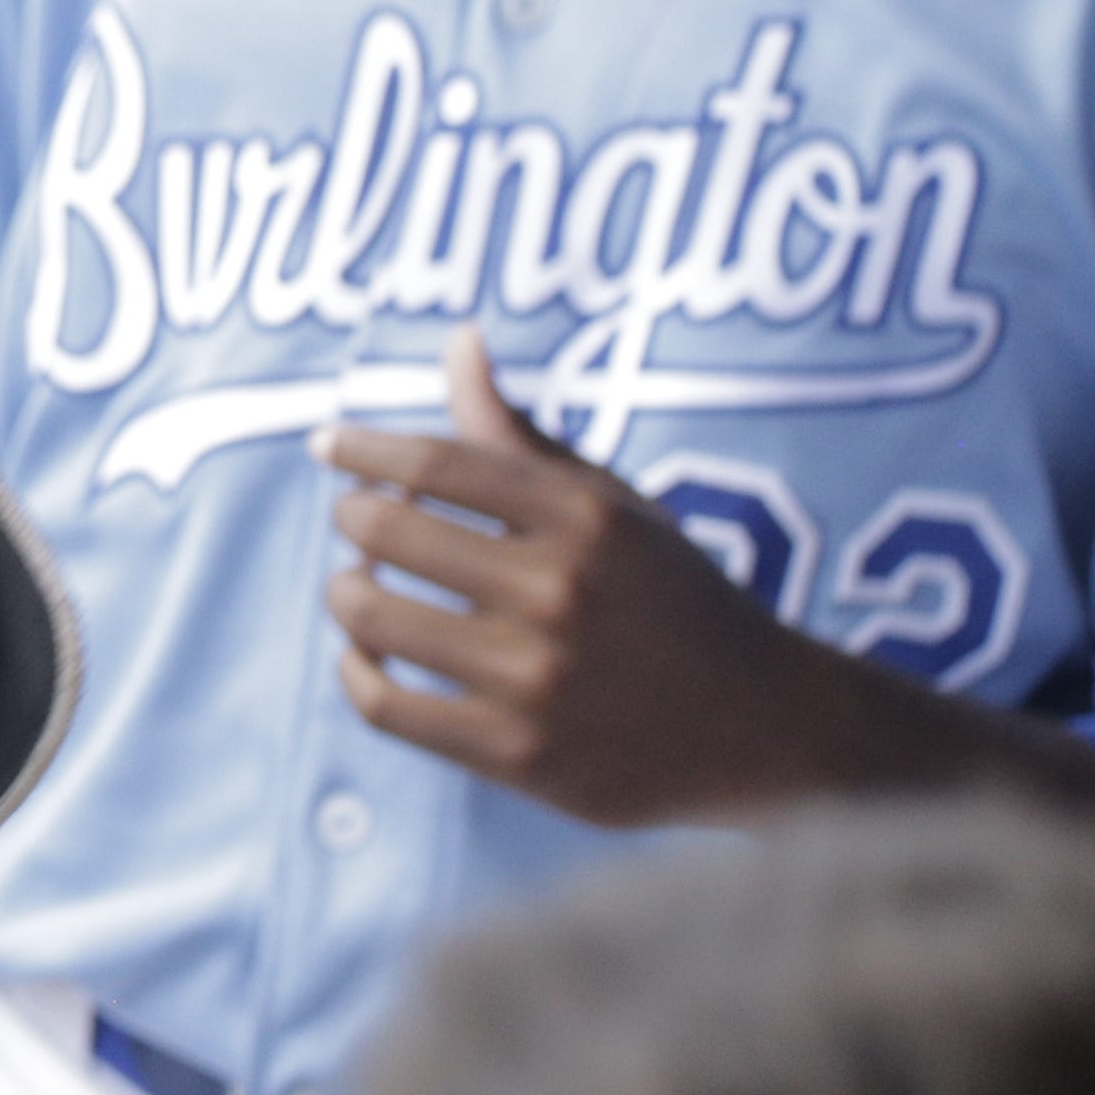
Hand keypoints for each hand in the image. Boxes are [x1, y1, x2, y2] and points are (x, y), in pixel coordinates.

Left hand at [319, 330, 870, 822]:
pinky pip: (386, 705)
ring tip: (359, 584)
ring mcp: (538, 678)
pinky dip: (356, 672)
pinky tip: (366, 655)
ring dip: (344, 592)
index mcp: (586, 518)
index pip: (433, 460)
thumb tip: (458, 340)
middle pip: (389, 528)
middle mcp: (561, 591)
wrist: (768, 729)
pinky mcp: (519, 754)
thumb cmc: (672, 600)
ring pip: (372, 614)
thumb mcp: (613, 507)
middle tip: (355, 520)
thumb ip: (519, 436)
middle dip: (353, 515)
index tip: (327, 444)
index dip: (362, 447)